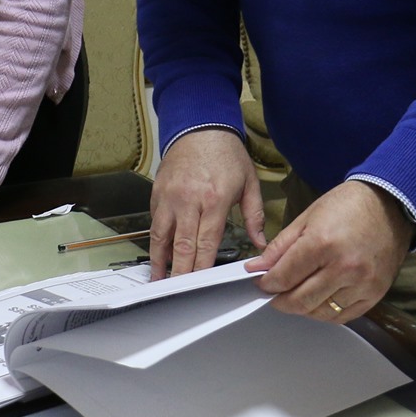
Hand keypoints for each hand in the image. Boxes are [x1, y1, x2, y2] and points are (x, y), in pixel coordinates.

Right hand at [149, 128, 267, 279]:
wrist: (201, 126)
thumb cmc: (227, 154)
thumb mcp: (249, 183)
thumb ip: (255, 216)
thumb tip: (261, 244)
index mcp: (213, 200)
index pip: (206, 243)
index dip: (200, 267)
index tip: (198, 284)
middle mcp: (188, 200)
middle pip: (181, 245)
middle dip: (179, 271)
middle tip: (176, 290)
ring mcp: (170, 196)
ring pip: (161, 235)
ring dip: (160, 260)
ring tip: (159, 279)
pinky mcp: (158, 192)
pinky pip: (154, 221)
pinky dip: (155, 240)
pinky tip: (157, 254)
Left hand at [246, 180, 412, 322]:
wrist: (389, 204)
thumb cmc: (348, 206)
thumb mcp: (307, 217)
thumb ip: (280, 246)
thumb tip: (258, 268)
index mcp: (322, 243)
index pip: (284, 277)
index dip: (267, 284)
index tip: (262, 283)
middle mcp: (344, 267)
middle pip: (300, 301)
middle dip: (280, 300)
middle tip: (275, 293)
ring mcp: (362, 283)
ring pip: (320, 312)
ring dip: (303, 307)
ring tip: (297, 294)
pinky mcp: (375, 293)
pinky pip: (343, 316)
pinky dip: (326, 312)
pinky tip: (319, 300)